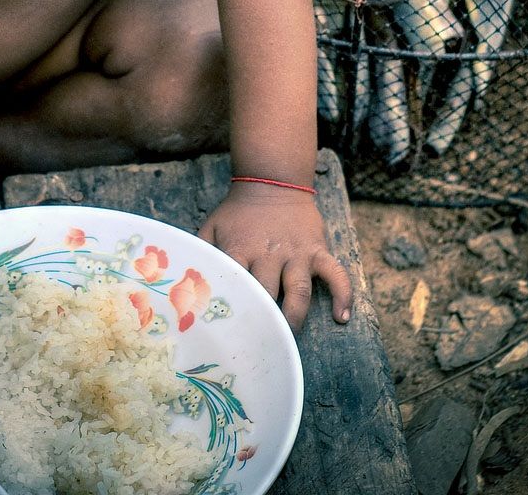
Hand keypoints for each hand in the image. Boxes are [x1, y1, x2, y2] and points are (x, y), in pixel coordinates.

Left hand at [198, 183, 351, 331]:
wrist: (271, 181)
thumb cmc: (238, 212)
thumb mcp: (212, 226)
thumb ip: (201, 254)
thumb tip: (184, 283)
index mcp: (240, 249)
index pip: (235, 282)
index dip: (233, 308)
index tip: (229, 333)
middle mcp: (268, 253)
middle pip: (267, 293)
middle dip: (264, 321)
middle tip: (259, 345)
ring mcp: (296, 252)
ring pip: (299, 291)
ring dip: (295, 317)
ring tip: (290, 338)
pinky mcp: (317, 249)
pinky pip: (335, 273)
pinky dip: (342, 294)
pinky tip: (342, 317)